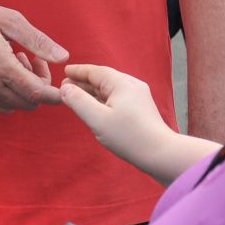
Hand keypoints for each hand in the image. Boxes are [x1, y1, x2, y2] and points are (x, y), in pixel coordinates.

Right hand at [0, 0, 66, 112]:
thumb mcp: (9, 20)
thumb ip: (37, 41)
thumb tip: (62, 57)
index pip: (36, 93)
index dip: (55, 93)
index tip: (64, 85)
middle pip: (30, 102)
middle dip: (41, 85)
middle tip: (34, 59)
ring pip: (17, 105)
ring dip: (26, 89)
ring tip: (18, 62)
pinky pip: (3, 105)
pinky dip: (12, 94)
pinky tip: (7, 72)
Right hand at [60, 64, 175, 171]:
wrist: (161, 153)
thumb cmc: (129, 136)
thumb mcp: (97, 119)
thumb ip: (78, 101)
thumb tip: (65, 88)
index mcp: (122, 83)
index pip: (96, 71)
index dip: (78, 71)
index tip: (64, 72)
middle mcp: (132, 85)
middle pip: (103, 79)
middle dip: (84, 82)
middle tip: (66, 86)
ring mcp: (139, 96)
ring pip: (111, 89)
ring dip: (93, 91)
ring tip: (77, 97)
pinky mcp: (141, 109)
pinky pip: (117, 98)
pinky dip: (103, 99)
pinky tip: (96, 108)